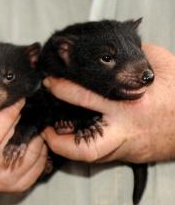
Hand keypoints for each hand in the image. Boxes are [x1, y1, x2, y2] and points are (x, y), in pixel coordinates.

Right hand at [0, 62, 47, 192]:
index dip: (9, 111)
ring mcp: (4, 181)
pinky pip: (41, 160)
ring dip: (33, 132)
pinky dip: (39, 147)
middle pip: (14, 137)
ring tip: (24, 124)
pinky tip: (28, 139)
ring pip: (32, 148)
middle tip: (25, 107)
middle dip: (22, 119)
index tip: (18, 97)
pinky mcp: (20, 185)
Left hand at [42, 43, 174, 162]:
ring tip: (50, 134)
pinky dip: (82, 147)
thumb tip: (110, 46)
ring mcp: (126, 146)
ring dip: (66, 148)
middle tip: (43, 127)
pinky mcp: (128, 155)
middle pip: (85, 147)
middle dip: (57, 140)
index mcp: (132, 104)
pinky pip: (99, 155)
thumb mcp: (160, 66)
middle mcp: (126, 129)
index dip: (63, 89)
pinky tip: (71, 137)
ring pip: (89, 158)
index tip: (49, 81)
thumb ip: (134, 55)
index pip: (87, 97)